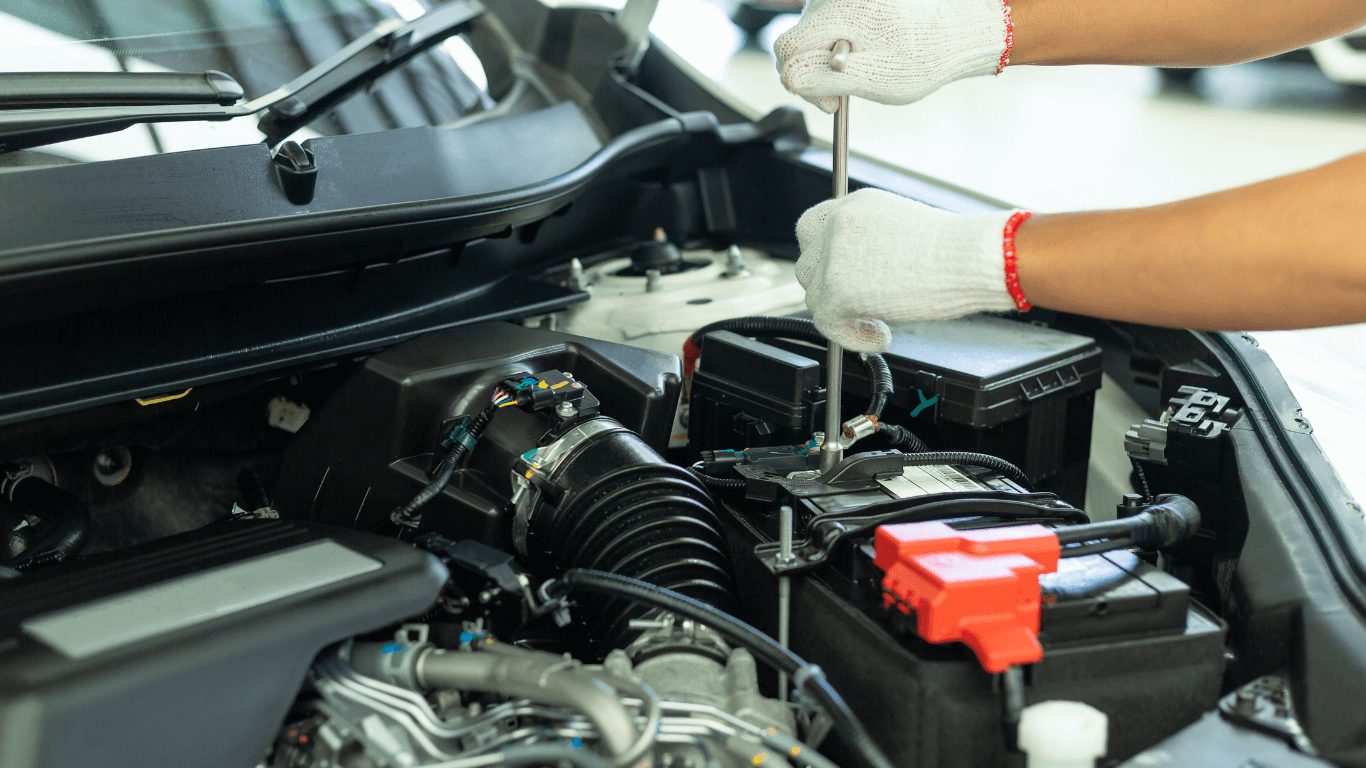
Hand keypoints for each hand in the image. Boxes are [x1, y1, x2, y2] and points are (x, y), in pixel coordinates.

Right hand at [773, 0, 1011, 112]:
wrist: (954, 35)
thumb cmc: (922, 57)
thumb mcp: (872, 77)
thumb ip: (824, 77)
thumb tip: (788, 78)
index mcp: (840, 12)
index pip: (788, 48)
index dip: (801, 81)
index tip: (831, 102)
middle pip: (795, 42)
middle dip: (812, 72)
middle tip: (842, 95)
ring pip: (808, 38)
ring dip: (824, 62)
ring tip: (858, 72)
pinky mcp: (846, 2)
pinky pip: (823, 30)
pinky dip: (835, 50)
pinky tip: (859, 57)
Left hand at [796, 188, 1022, 352]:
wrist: (973, 257)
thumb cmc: (958, 251)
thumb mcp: (903, 231)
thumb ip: (870, 245)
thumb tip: (856, 277)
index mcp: (856, 205)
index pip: (812, 228)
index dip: (823, 257)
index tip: (840, 275)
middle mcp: (840, 222)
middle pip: (808, 263)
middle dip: (831, 287)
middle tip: (863, 303)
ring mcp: (835, 254)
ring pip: (814, 295)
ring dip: (842, 313)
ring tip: (879, 319)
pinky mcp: (837, 288)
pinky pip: (826, 322)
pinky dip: (851, 336)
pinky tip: (882, 335)